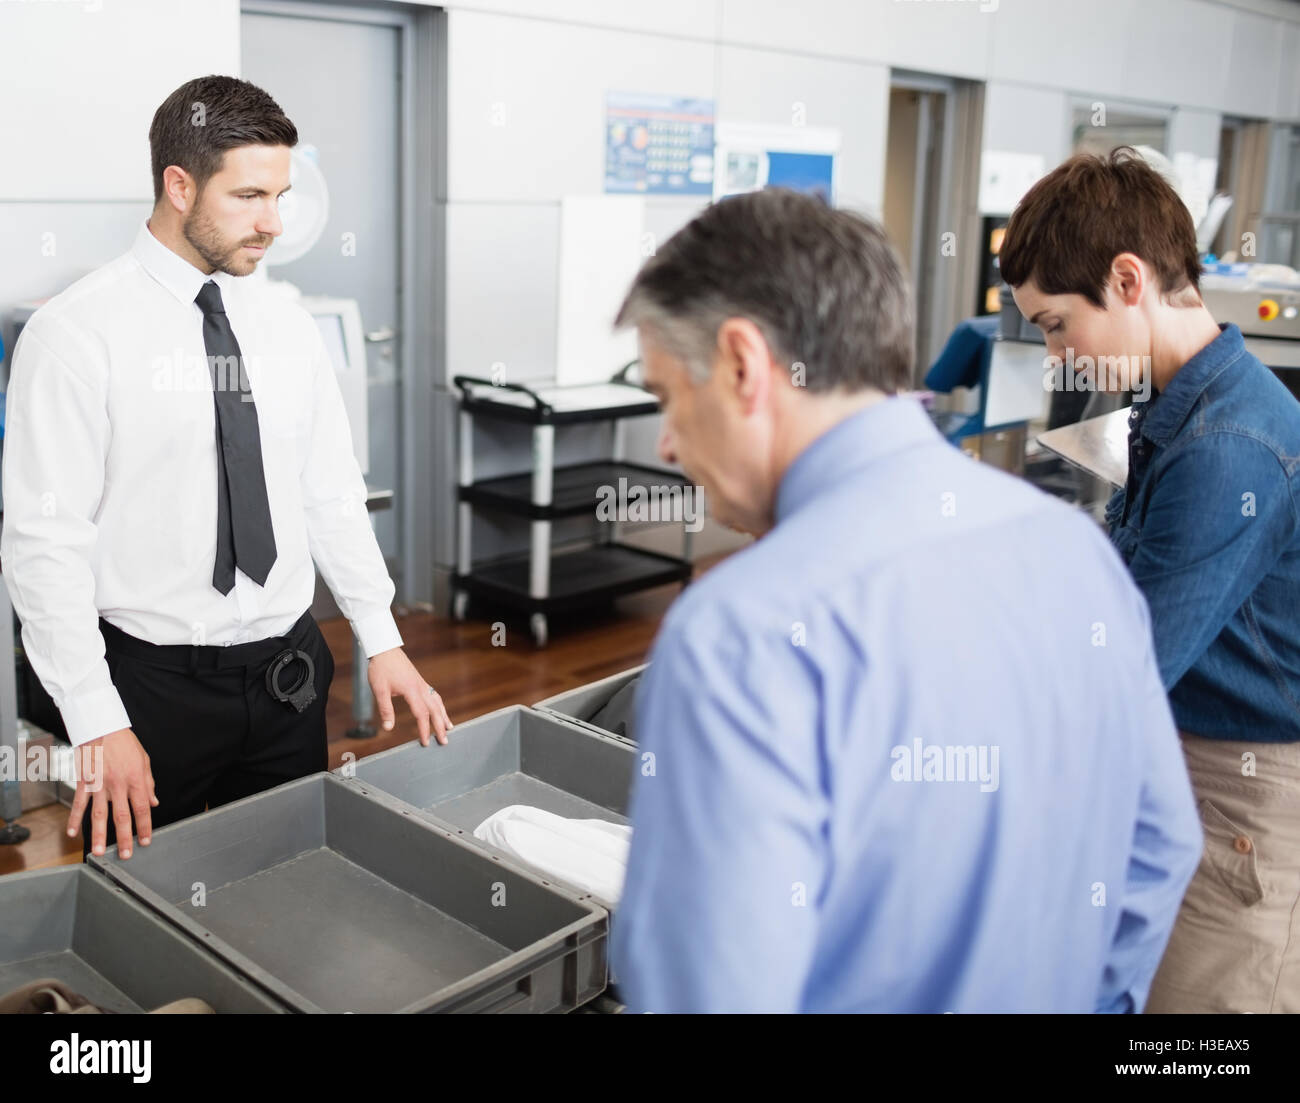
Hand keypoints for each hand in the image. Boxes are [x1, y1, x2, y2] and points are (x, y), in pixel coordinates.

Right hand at [67, 728, 157, 858]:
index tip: (146, 841)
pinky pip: (79, 803)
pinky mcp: (84, 782)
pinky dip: (74, 819)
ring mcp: (99, 785)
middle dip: (124, 838)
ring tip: (100, 852)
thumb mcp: (144, 760)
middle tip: (126, 855)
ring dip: (99, 835)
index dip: (145, 826)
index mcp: (135, 780)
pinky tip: (73, 833)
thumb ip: (148, 783)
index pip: (142, 808)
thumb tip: (154, 802)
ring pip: (99, 815)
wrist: (102, 726)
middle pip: (122, 817)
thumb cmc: (124, 743)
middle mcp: (117, 785)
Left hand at [368, 647, 452, 746]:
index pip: (422, 714)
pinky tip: (440, 711)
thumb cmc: (381, 668)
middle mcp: (421, 687)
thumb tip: (388, 728)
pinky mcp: (420, 682)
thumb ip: (385, 709)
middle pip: (435, 710)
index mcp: (411, 690)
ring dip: (444, 716)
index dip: (424, 729)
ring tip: (449, 728)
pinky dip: (440, 705)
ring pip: (438, 702)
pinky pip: (434, 695)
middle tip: (444, 741)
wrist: (385, 649)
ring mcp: (422, 684)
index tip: (425, 742)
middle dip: (440, 726)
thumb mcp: (379, 690)